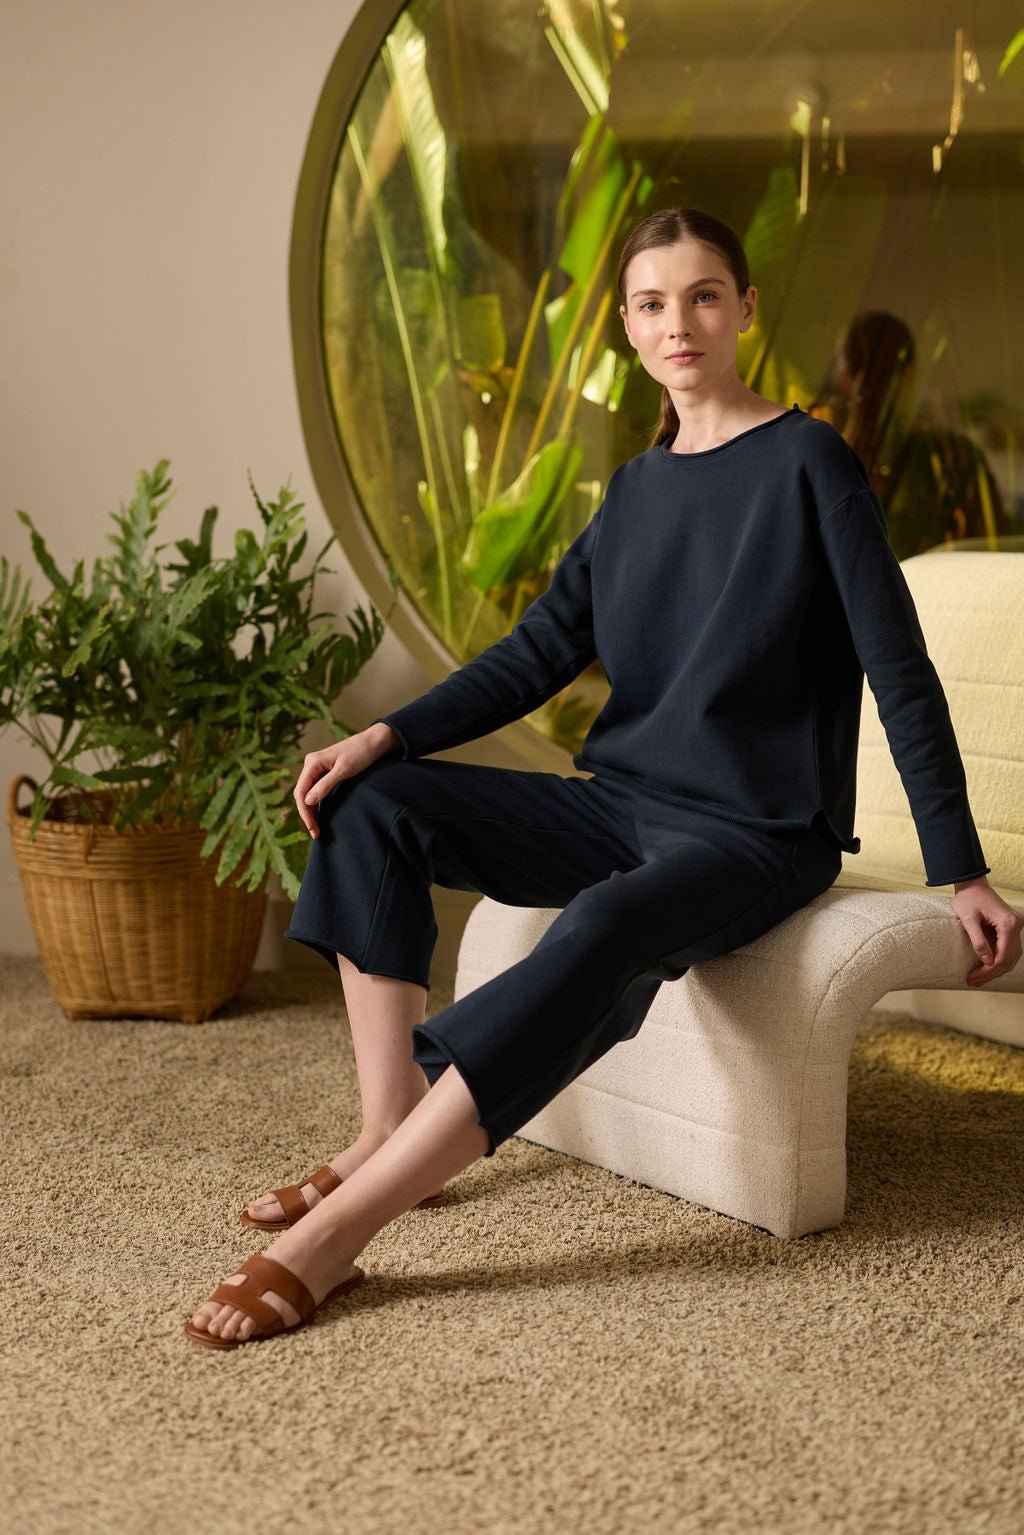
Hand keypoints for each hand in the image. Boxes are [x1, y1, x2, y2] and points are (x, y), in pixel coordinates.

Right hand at [295, 723, 400, 838]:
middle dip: (307, 814)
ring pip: (307, 794)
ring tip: (317, 829)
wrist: (373, 743)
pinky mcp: (324, 772)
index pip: (301, 792)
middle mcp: (311, 765)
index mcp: (312, 762)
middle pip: (302, 794)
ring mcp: (316, 768)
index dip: (305, 812)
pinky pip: (315, 790)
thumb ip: (325, 785)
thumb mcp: (344, 771)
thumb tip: (308, 802)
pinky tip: (320, 815)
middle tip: (316, 833)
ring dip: (311, 811)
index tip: (313, 828)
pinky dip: (316, 804)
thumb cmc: (360, 753)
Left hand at [951, 877, 1022, 987]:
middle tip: (972, 982)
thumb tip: (987, 961)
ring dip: (996, 970)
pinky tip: (987, 968)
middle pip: (1008, 959)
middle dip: (991, 973)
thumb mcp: (968, 919)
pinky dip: (1001, 961)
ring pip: (1012, 957)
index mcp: (1008, 924)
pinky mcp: (1012, 927)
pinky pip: (1010, 949)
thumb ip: (978, 940)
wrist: (973, 884)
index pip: (1002, 956)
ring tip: (978, 980)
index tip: (971, 978)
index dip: (987, 970)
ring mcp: (1016, 926)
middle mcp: (1017, 926)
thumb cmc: (967, 899)